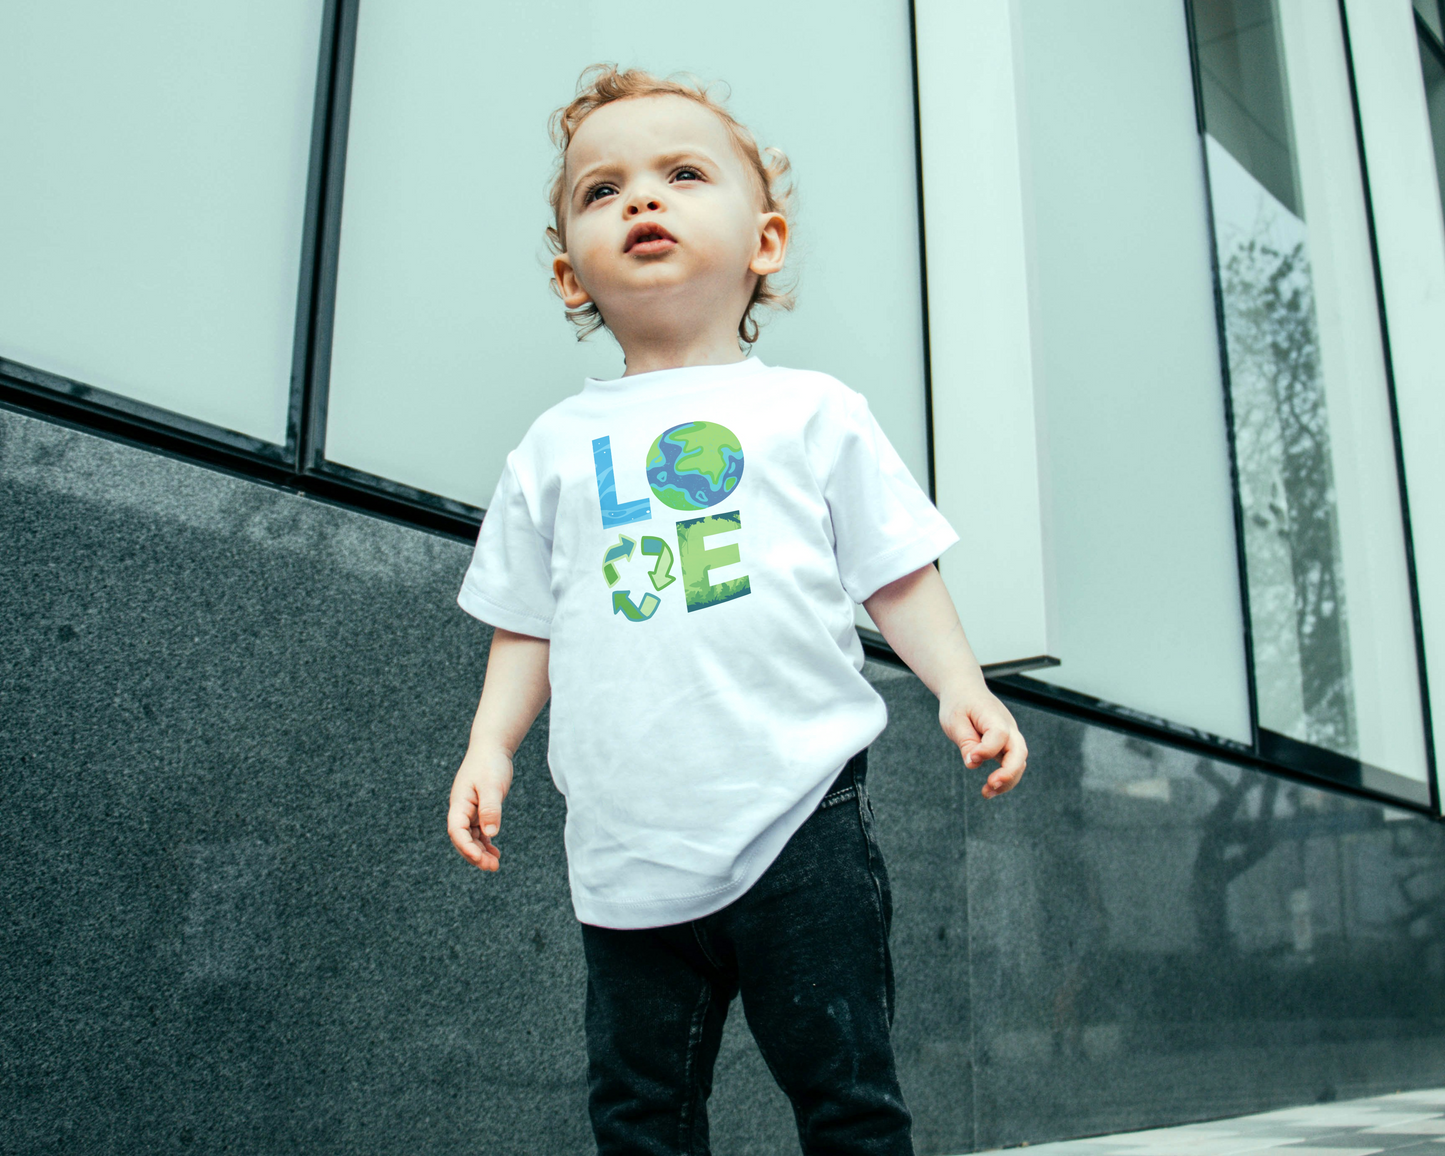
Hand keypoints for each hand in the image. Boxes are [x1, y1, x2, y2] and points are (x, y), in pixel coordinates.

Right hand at [447, 745, 513, 870]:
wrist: (492, 748)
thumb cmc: (490, 763)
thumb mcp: (492, 785)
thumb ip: (491, 808)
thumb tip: (491, 832)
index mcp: (459, 803)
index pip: (456, 830)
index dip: (466, 847)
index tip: (479, 858)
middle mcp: (461, 809)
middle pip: (462, 838)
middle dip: (474, 855)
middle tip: (492, 867)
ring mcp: (469, 811)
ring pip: (471, 837)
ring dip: (481, 852)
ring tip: (495, 864)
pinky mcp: (479, 810)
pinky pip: (479, 832)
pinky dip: (486, 842)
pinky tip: (495, 852)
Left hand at [939, 689, 1027, 797]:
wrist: (965, 691)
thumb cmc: (959, 704)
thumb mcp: (954, 720)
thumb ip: (965, 741)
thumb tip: (973, 763)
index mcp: (993, 716)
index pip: (999, 735)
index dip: (987, 749)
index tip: (972, 758)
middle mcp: (1008, 727)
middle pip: (1020, 752)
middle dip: (1009, 772)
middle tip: (991, 784)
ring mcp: (1010, 737)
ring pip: (1019, 762)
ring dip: (1007, 781)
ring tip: (987, 793)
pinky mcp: (1006, 746)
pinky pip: (1011, 764)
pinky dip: (1003, 779)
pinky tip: (988, 789)